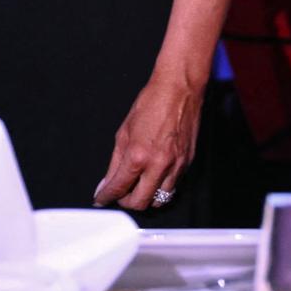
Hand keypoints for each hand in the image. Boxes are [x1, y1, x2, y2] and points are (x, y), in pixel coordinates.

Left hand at [95, 70, 203, 210]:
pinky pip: (173, 186)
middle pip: (140, 202)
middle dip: (126, 201)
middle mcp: (158, 164)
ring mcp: (176, 164)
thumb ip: (115, 163)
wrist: (180, 89)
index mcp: (138, 155)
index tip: (102, 198)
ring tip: (139, 187)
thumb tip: (107, 183)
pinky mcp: (188, 162)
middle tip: (120, 194)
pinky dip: (161, 187)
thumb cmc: (152, 103)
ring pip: (159, 200)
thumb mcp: (123, 132)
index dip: (105, 197)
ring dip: (146, 197)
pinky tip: (154, 176)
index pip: (118, 188)